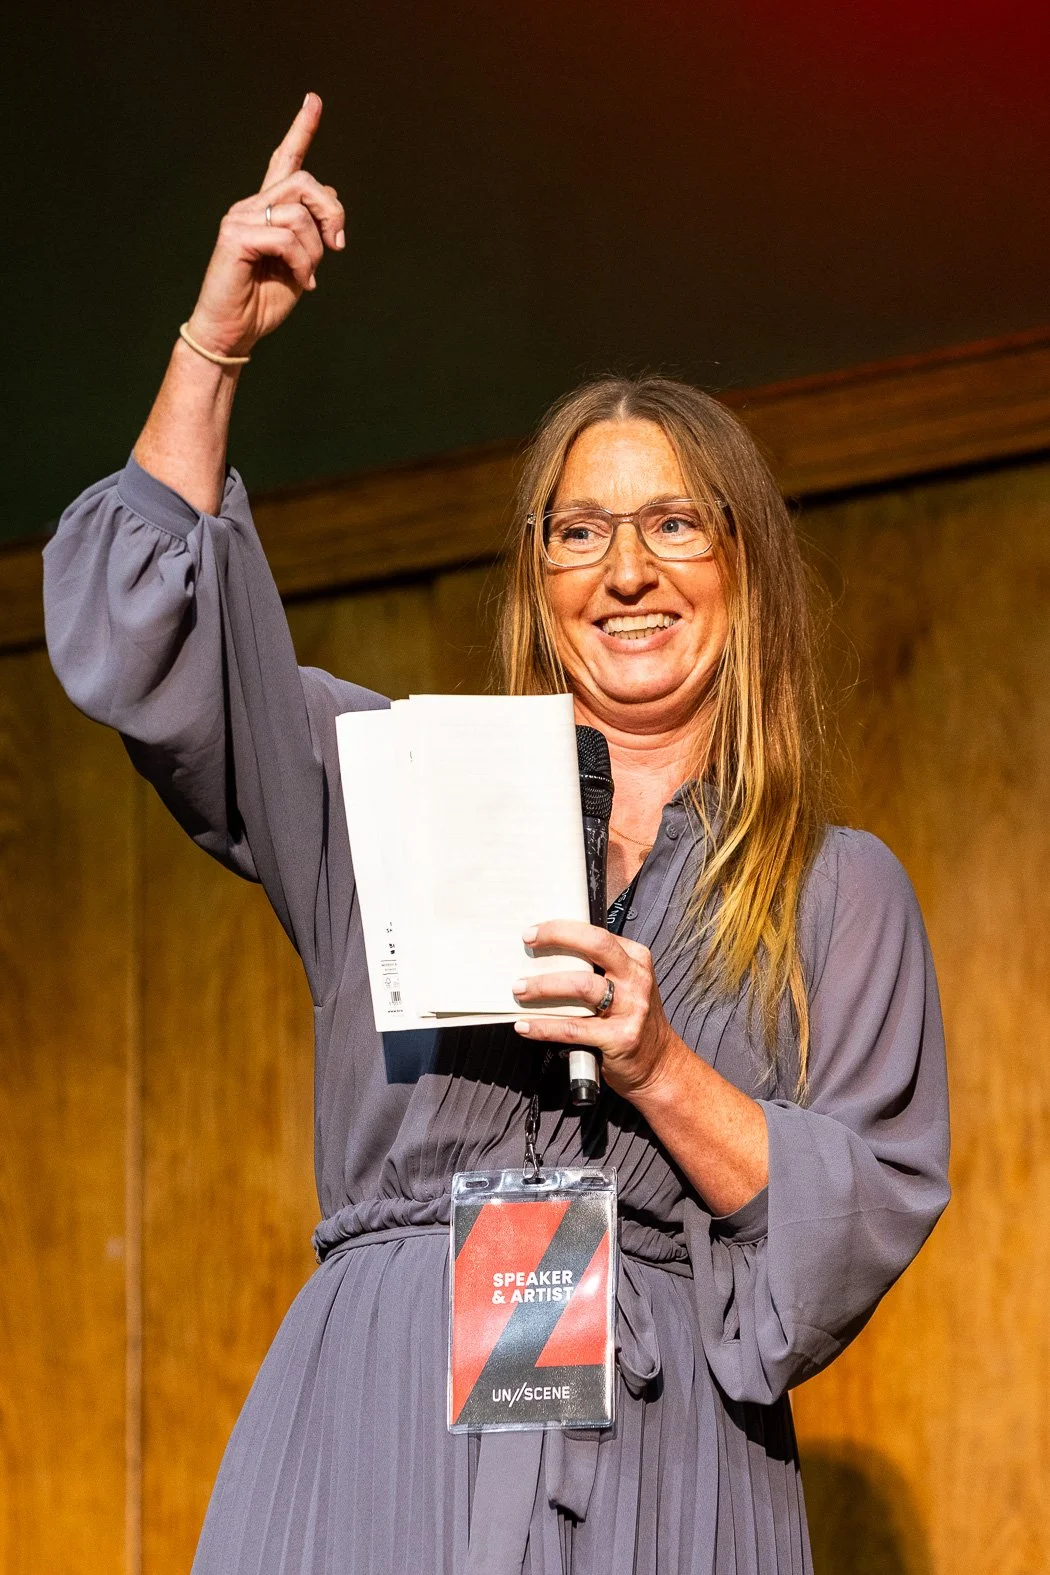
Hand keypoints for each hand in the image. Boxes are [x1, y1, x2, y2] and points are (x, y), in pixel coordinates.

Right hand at [185, 93, 345, 358]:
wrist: (233, 332)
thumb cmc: (263, 302)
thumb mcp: (301, 264)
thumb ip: (313, 234)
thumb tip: (331, 211)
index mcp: (266, 209)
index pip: (285, 161)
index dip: (301, 130)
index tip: (313, 100)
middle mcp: (250, 205)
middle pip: (306, 183)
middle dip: (333, 212)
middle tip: (338, 245)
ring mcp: (239, 217)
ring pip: (299, 213)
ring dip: (314, 251)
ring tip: (306, 276)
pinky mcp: (234, 236)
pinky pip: (286, 237)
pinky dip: (301, 263)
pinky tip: (300, 283)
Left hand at [511, 920, 687, 1100]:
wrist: (659, 1064)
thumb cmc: (632, 1020)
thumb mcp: (625, 985)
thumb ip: (598, 969)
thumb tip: (548, 957)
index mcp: (636, 960)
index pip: (597, 934)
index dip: (563, 928)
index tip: (534, 931)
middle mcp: (636, 979)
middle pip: (596, 946)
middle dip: (558, 937)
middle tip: (528, 942)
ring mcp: (631, 1008)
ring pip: (582, 986)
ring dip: (544, 986)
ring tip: (520, 990)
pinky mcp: (620, 1038)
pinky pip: (574, 1028)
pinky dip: (544, 1026)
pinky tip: (526, 1025)